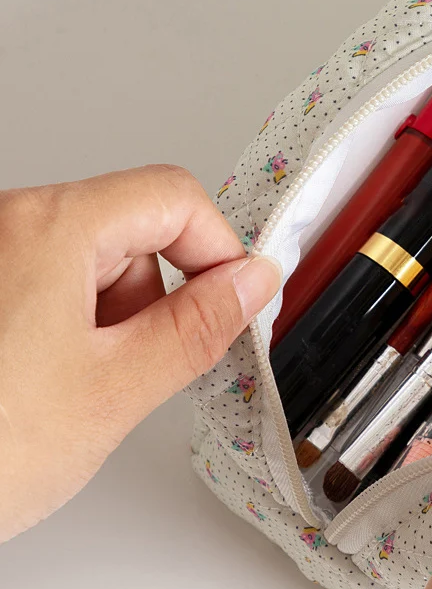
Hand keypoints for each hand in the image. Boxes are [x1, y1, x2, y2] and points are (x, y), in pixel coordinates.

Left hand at [0, 165, 280, 540]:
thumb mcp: (114, 390)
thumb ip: (198, 327)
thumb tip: (251, 283)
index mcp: (47, 228)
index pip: (174, 198)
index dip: (218, 250)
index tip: (234, 301)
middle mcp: (7, 225)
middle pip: (134, 229)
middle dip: (156, 299)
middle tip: (137, 367)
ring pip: (93, 262)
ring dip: (111, 321)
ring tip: (77, 387)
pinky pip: (51, 286)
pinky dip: (73, 330)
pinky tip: (48, 385)